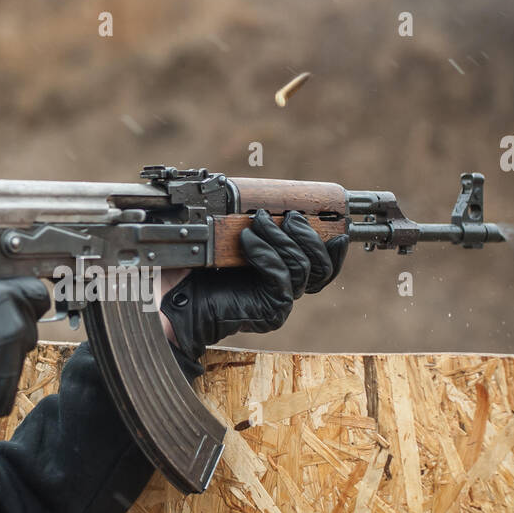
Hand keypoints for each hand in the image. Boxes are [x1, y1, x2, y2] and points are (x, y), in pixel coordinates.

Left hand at [160, 210, 347, 362]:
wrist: (177, 300)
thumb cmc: (197, 270)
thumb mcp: (226, 239)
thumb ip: (252, 224)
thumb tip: (266, 202)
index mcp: (284, 273)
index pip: (324, 264)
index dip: (335, 247)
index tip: (336, 225)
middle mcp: (287, 289)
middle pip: (322, 266)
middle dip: (307, 235)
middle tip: (286, 216)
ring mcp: (281, 302)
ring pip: (303, 267)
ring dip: (282, 239)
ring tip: (257, 223)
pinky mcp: (272, 310)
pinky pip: (281, 276)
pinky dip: (266, 253)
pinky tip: (246, 240)